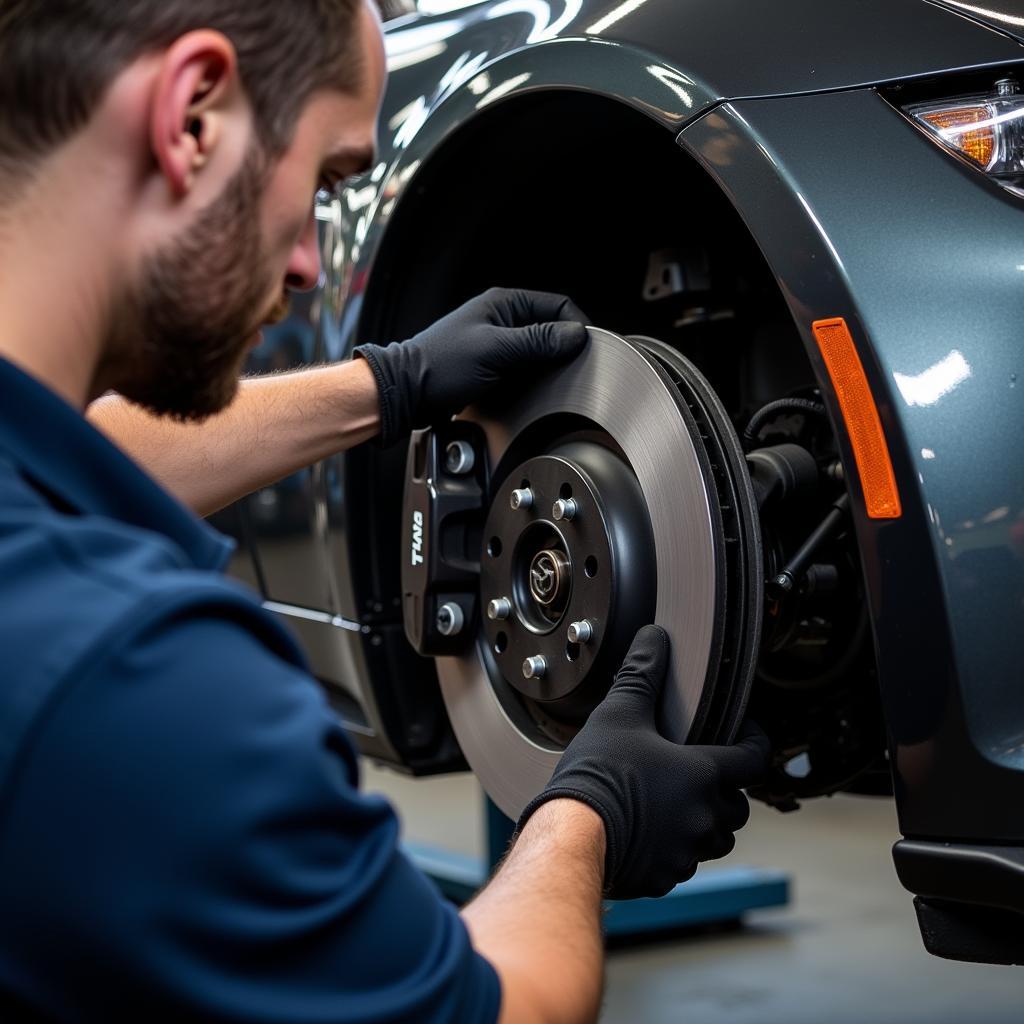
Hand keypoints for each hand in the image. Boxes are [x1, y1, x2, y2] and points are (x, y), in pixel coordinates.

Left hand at [354, 287, 588, 445]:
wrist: (408, 392)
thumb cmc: (440, 367)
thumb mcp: (496, 351)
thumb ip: (537, 341)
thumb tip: (575, 335)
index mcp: (504, 303)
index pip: (559, 305)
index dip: (577, 326)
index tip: (590, 349)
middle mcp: (502, 317)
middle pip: (552, 328)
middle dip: (565, 347)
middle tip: (576, 367)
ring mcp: (498, 341)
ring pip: (540, 348)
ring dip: (550, 363)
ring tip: (556, 379)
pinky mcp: (493, 363)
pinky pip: (525, 365)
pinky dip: (535, 376)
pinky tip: (535, 388)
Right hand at [517, 625, 770, 899]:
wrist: (572, 833)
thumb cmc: (599, 773)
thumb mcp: (620, 713)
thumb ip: (642, 674)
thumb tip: (654, 638)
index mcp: (704, 774)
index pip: (754, 759)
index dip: (755, 742)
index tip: (746, 734)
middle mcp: (705, 816)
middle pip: (737, 806)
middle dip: (727, 790)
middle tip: (702, 772)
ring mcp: (687, 852)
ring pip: (714, 839)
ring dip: (705, 823)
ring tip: (677, 805)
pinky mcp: (664, 877)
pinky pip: (683, 863)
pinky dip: (675, 849)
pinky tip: (649, 832)